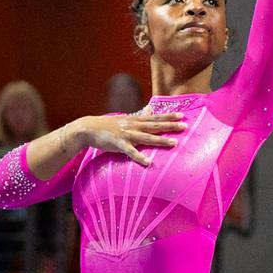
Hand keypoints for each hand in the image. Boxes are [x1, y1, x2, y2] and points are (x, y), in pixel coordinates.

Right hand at [68, 112, 185, 166]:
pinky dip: (139, 157)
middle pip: (155, 125)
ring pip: (147, 138)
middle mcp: (133, 125)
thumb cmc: (107, 126)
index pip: (155, 117)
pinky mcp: (119, 144)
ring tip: (174, 143)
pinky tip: (148, 162)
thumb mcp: (125, 119)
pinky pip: (131, 152)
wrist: (88, 128)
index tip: (182, 115)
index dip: (168, 115)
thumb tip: (150, 110)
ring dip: (161, 140)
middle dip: (170, 125)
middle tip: (185, 126)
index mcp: (135, 120)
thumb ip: (139, 117)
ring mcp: (127, 135)